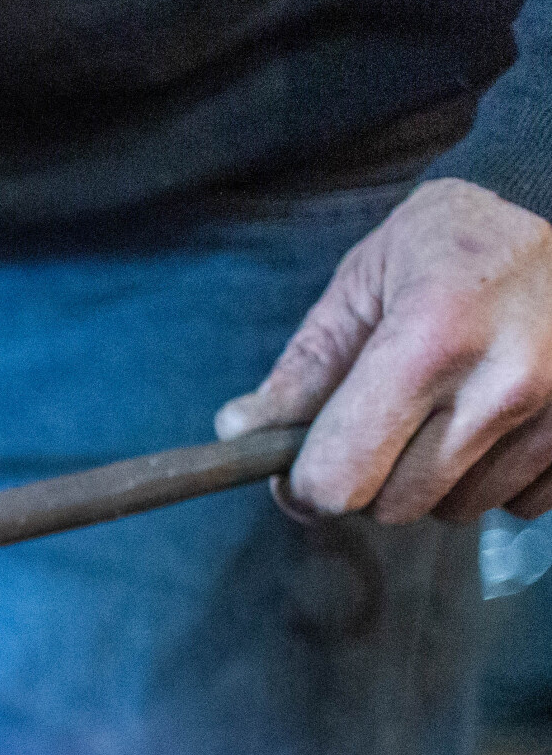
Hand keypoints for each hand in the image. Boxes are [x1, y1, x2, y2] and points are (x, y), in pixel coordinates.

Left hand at [215, 178, 551, 524]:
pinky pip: (516, 505)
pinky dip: (494, 477)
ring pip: (454, 510)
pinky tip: (497, 419)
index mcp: (432, 338)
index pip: (342, 477)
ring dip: (434, 478)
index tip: (303, 466)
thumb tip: (237, 432)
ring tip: (448, 408)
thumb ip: (305, 365)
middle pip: (394, 505)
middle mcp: (505, 383)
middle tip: (382, 423)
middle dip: (371, 477)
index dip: (307, 484)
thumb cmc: (456, 244)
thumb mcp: (367, 280)